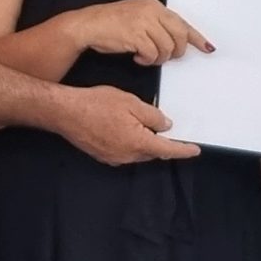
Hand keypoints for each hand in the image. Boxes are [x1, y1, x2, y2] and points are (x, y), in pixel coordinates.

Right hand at [55, 85, 201, 165]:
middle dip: (162, 143)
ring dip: (145, 142)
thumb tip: (165, 126)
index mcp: (138, 143)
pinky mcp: (103, 155)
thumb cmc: (96, 104)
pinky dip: (131, 142)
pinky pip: (124, 151)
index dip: (183, 150)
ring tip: (143, 124)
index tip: (195, 150)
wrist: (65, 112)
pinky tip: (125, 127)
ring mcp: (114, 158)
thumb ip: (153, 116)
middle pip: (153, 153)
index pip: (168, 150)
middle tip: (167, 129)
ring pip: (138, 152)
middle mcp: (127, 156)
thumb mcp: (131, 102)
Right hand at [71, 0, 210, 66]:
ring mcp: (143, 22)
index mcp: (154, 6)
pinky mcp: (136, 35)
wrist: (88, 25)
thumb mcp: (138, 18)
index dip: (197, 37)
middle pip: (179, 36)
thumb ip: (157, 25)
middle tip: (167, 57)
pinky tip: (138, 58)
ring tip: (147, 57)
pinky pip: (152, 54)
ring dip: (159, 58)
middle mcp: (151, 11)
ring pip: (167, 47)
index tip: (207, 47)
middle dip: (177, 51)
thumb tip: (176, 41)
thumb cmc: (112, 25)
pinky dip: (147, 60)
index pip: (182, 22)